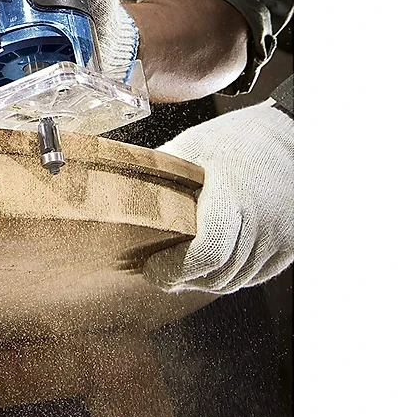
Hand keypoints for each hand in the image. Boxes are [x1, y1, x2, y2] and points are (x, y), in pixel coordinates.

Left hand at [145, 100, 292, 293]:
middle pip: (217, 276)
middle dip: (181, 279)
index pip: (207, 254)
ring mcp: (281, 240)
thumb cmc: (240, 137)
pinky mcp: (290, 247)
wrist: (294, 135)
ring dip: (203, 281)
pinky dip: (228, 276)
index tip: (149, 268)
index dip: (174, 270)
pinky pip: (254, 276)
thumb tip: (122, 190)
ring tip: (176, 268)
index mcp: (234, 198)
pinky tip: (208, 264)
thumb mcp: (193, 146)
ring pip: (235, 282)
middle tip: (153, 271)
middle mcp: (262, 225)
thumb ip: (161, 172)